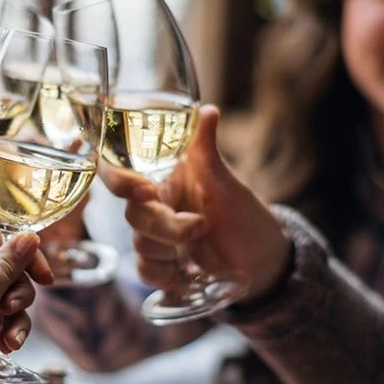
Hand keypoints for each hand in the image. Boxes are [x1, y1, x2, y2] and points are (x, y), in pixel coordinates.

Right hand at [103, 105, 291, 297]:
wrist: (263, 261)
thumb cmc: (246, 215)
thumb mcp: (227, 183)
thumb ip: (206, 151)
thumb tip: (207, 109)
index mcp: (164, 179)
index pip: (121, 173)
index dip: (120, 181)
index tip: (144, 191)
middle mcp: (156, 205)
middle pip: (133, 214)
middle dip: (163, 226)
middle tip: (200, 227)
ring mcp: (157, 237)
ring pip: (138, 243)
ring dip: (166, 250)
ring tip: (198, 248)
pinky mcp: (162, 265)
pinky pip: (143, 269)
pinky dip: (161, 273)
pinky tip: (184, 271)